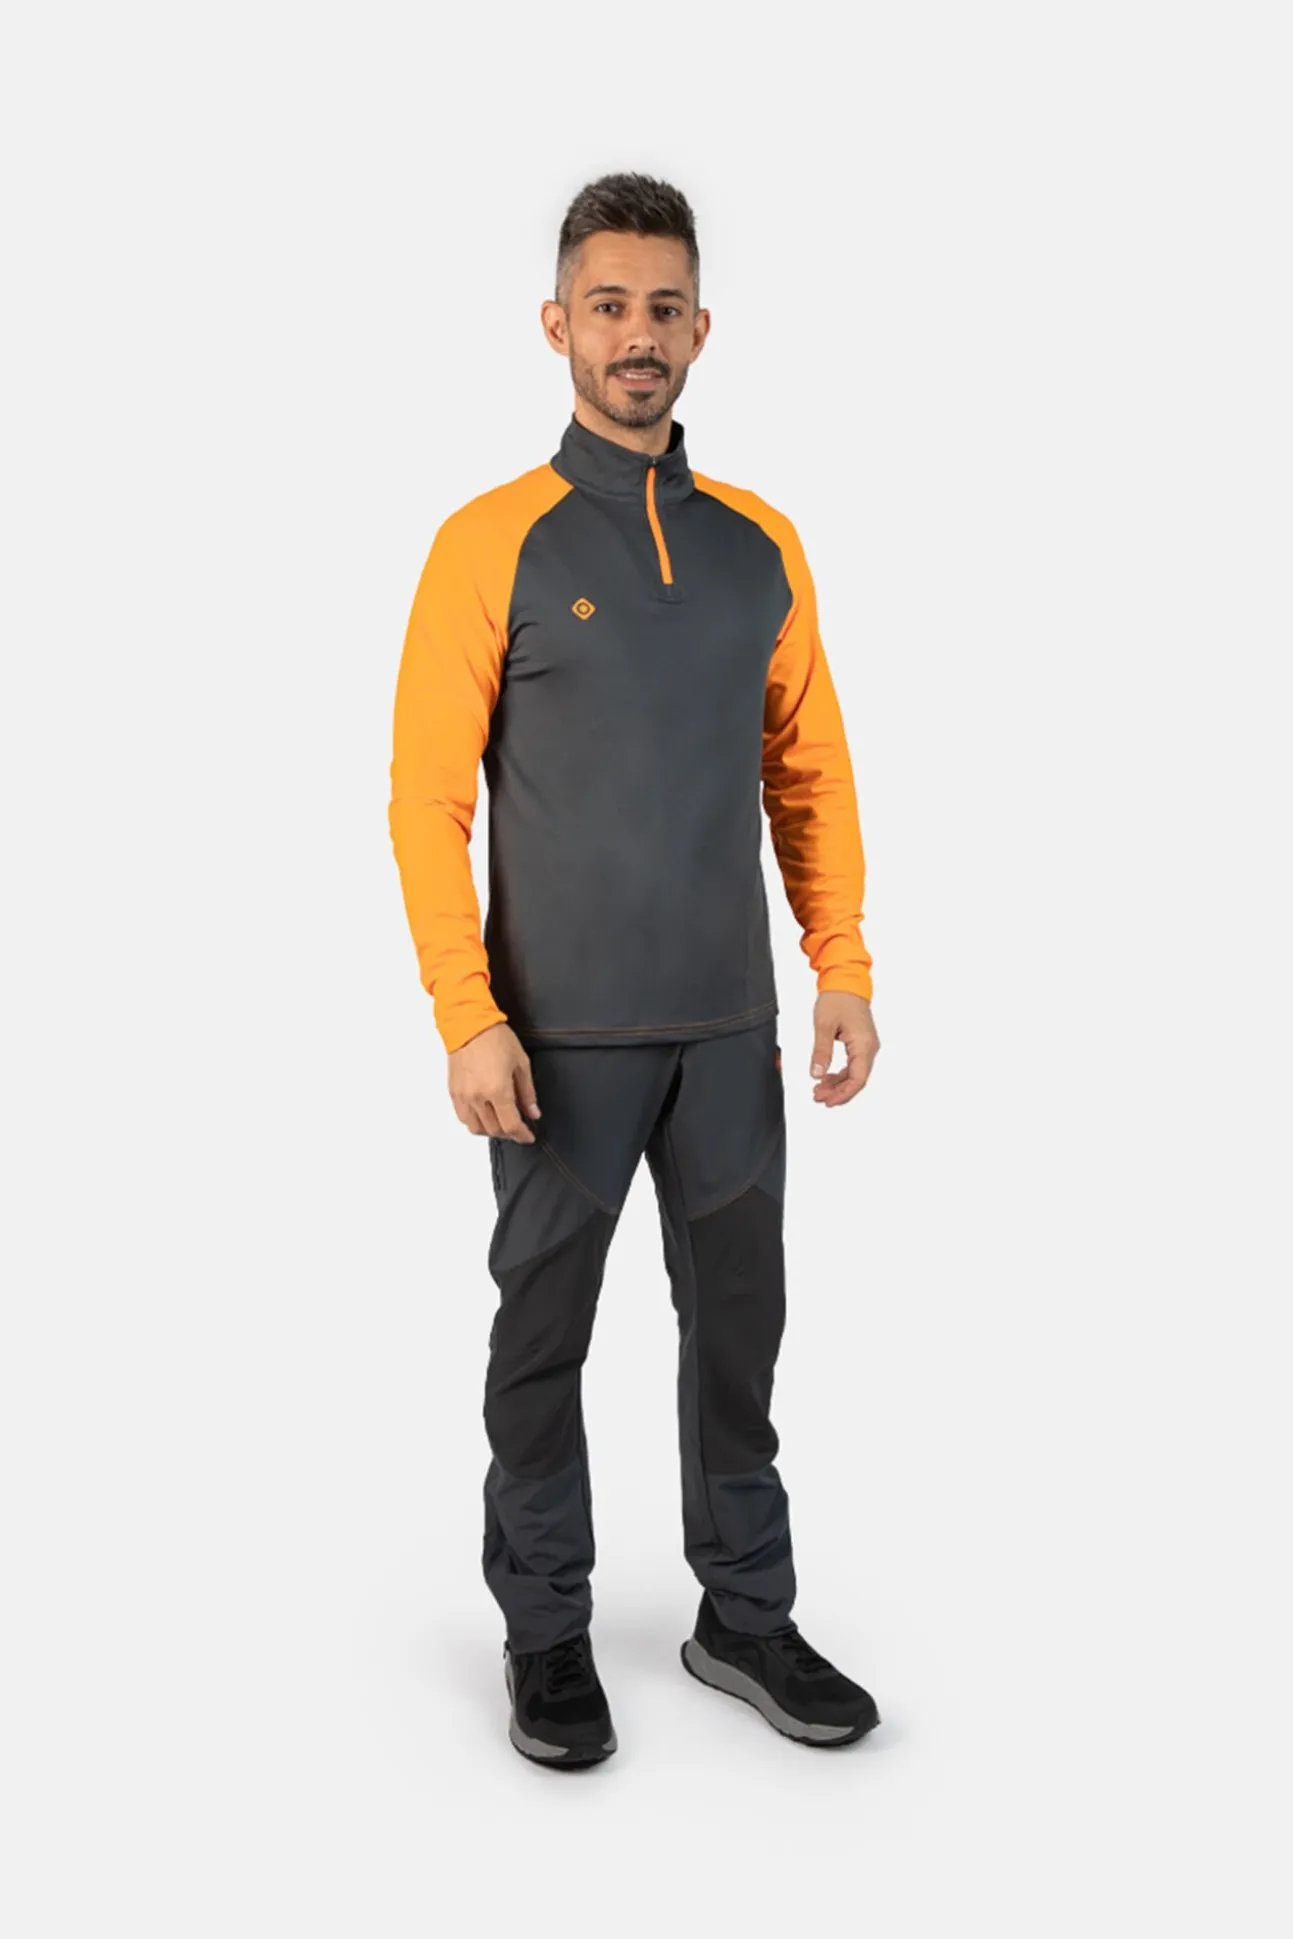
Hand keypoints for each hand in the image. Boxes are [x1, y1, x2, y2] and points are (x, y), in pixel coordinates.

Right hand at [448, 1022, 541, 1141]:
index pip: (511, 1125)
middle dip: (509, 1133)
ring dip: (491, 1131)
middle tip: (518, 1128)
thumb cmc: (496, 1038)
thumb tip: (533, 1113)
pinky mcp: (454, 1093)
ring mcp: (463, 1096)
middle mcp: (478, 1097)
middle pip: (494, 1130)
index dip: (522, 1135)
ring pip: (476, 1128)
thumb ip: (527, 1092)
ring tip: (501, 1123)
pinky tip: (484, 1116)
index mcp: (498, 1090)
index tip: (528, 1136)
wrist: (468, 1025)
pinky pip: (463, 1118)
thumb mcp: (521, 1063)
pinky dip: (475, 1123)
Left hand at [809, 992, 879, 1106]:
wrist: (846, 981)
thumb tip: (816, 1074)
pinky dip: (839, 1074)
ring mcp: (867, 1046)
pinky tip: (825, 1078)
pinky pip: (853, 1065)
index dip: (843, 1094)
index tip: (828, 1101)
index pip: (858, 1079)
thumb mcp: (824, 1026)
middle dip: (837, 1092)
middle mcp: (869, 1048)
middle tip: (817, 1097)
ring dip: (837, 1084)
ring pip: (854, 1074)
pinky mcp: (861, 1044)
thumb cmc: (837, 999)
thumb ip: (820, 1052)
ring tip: (818, 1090)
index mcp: (864, 1044)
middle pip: (857, 1080)